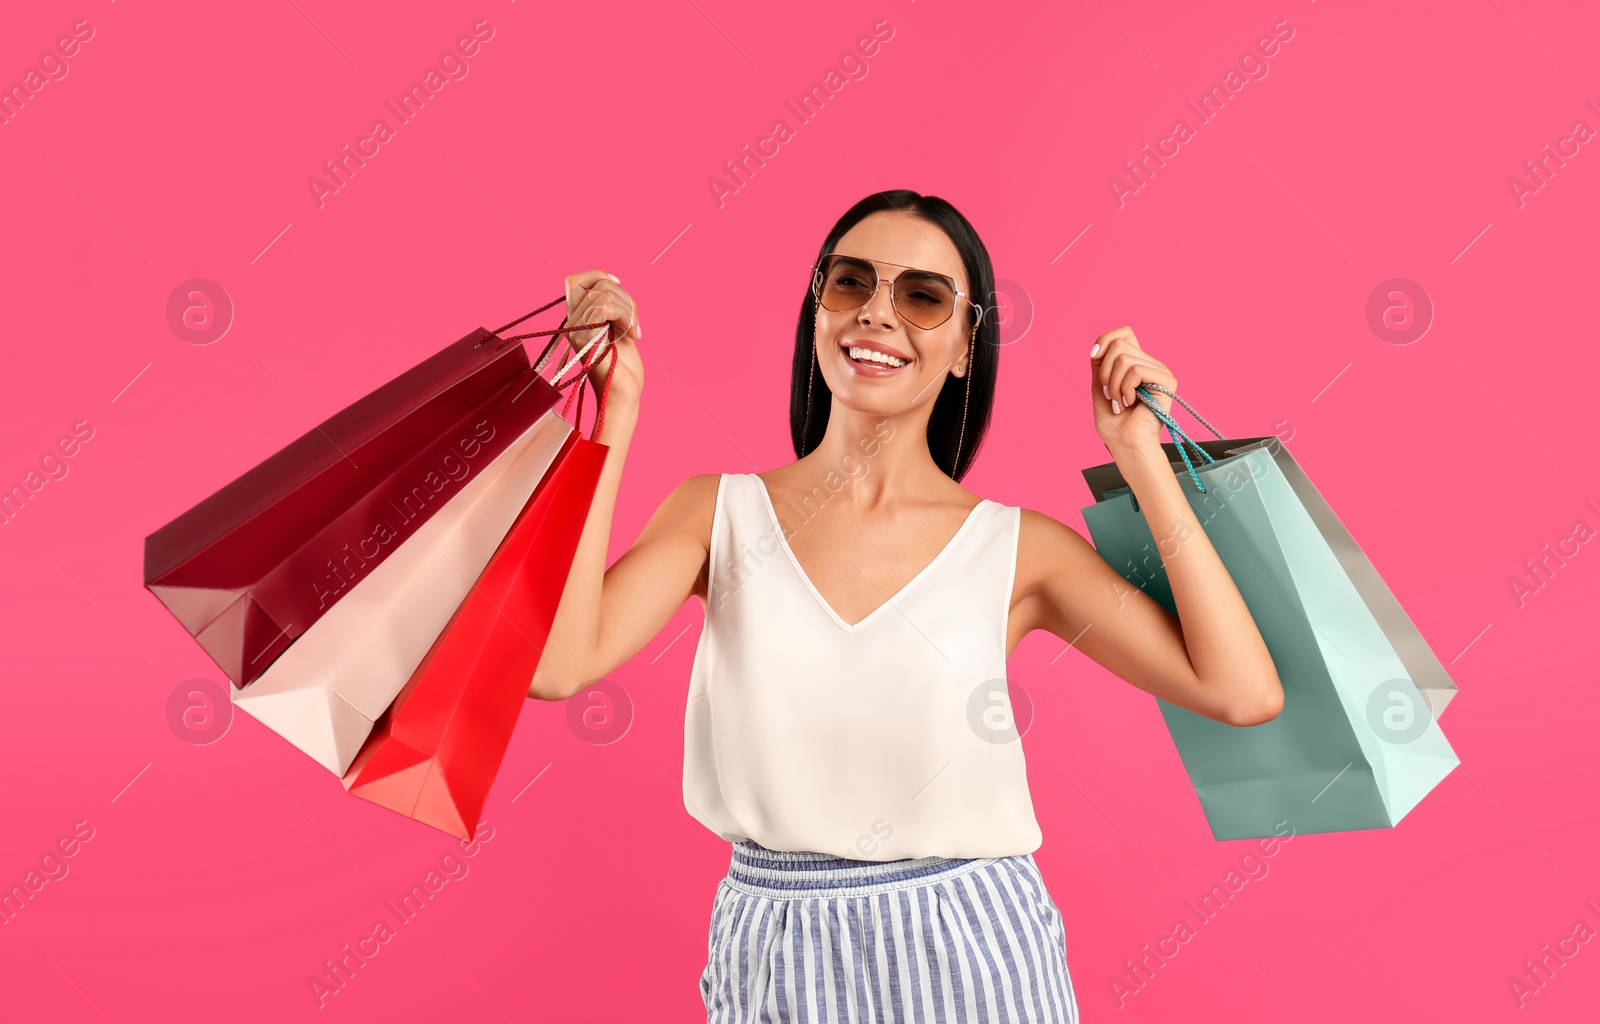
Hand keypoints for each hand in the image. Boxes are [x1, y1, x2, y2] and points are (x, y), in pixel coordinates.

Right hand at [558, 270, 644, 407]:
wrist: (624, 395)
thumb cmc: (623, 367)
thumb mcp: (618, 327)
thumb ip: (611, 307)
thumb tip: (612, 282)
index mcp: (578, 318)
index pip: (575, 280)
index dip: (597, 275)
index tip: (618, 285)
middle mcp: (572, 323)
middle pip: (598, 284)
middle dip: (625, 298)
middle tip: (634, 323)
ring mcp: (576, 331)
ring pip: (603, 294)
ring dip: (628, 310)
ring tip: (634, 330)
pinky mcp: (585, 339)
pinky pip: (603, 308)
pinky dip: (626, 317)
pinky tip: (634, 335)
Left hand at [1089, 326, 1176, 455]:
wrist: (1124, 444)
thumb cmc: (1113, 421)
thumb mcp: (1100, 384)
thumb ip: (1101, 362)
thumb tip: (1100, 343)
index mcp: (1136, 362)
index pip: (1124, 332)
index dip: (1105, 340)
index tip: (1093, 357)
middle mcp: (1150, 364)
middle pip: (1119, 344)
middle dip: (1105, 372)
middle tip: (1111, 394)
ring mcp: (1160, 371)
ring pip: (1125, 358)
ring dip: (1114, 385)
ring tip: (1120, 402)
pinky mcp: (1166, 381)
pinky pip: (1136, 370)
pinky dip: (1125, 389)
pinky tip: (1131, 403)